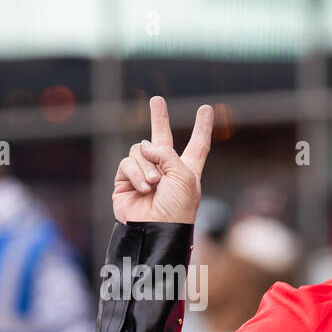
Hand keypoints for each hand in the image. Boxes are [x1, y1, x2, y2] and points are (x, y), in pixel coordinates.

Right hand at [112, 96, 213, 224]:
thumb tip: (144, 147)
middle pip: (162, 138)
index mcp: (187, 170)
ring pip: (141, 150)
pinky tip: (143, 187)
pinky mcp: (125, 181)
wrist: (155, 230)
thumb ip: (167, 153)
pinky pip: (127, 163)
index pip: (198, 145)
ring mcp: (144, 175)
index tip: (206, 109)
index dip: (202, 128)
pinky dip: (135, 173)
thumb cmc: (177, 208)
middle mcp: (165, 170)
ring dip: (148, 166)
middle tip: (156, 100)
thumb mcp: (184, 175)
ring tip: (154, 184)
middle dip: (159, 118)